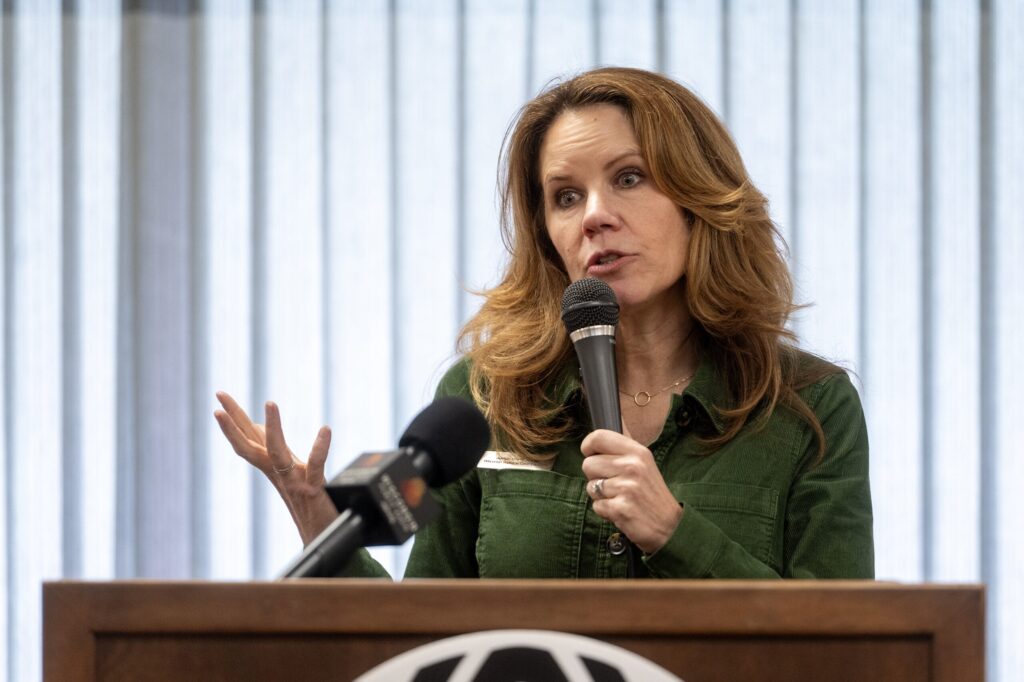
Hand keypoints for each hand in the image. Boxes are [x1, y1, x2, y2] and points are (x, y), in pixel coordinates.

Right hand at [214, 392, 338, 544]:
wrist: (322, 541)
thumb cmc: (310, 507)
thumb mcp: (290, 473)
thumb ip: (277, 452)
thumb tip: (260, 428)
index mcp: (274, 469)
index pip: (249, 441)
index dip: (234, 421)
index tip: (220, 400)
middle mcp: (279, 475)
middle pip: (249, 445)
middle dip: (233, 420)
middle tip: (219, 395)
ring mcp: (294, 483)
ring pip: (277, 453)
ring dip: (272, 428)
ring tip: (270, 403)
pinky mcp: (314, 491)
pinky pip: (316, 467)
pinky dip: (320, 449)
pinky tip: (325, 430)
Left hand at [580, 429, 683, 553]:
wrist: (670, 526)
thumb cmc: (650, 494)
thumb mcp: (643, 464)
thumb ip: (620, 452)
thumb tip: (591, 445)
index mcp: (637, 452)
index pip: (598, 437)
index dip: (588, 447)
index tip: (591, 455)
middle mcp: (632, 466)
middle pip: (588, 464)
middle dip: (595, 477)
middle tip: (614, 485)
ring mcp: (626, 487)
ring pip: (591, 486)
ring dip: (601, 496)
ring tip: (620, 498)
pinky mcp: (621, 508)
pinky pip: (597, 505)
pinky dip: (605, 511)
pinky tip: (621, 511)